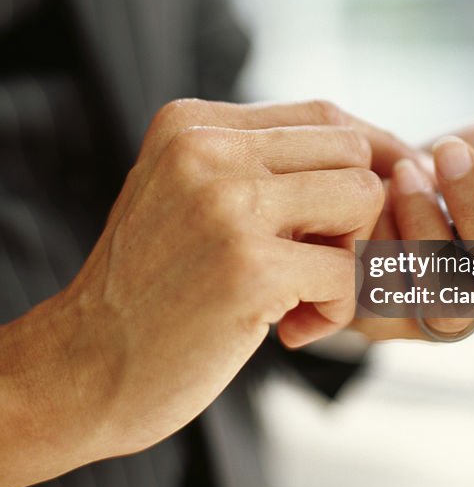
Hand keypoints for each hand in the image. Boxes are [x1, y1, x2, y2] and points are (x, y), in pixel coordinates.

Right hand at [0, 98, 416, 486]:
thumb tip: (377, 152)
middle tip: (320, 261)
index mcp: (192, 124)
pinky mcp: (249, 267)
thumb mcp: (186, 195)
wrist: (81, 371)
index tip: (379, 205)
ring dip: (353, 255)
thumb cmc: (151, 290)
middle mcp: (206, 149)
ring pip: (364, 196)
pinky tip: (291, 331)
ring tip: (304, 295)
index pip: (323, 116)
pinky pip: (349, 270)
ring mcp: (227, 205)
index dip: (370, 159)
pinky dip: (338, 308)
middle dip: (358, 211)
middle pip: (352, 150)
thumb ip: (256, 164)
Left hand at [357, 108, 473, 339]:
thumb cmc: (440, 177)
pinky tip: (374, 204)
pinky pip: (391, 299)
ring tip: (406, 170)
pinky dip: (382, 244)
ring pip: (456, 302)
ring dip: (428, 230)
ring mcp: (455, 315)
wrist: (361, 198)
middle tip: (451, 151)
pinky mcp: (393, 321)